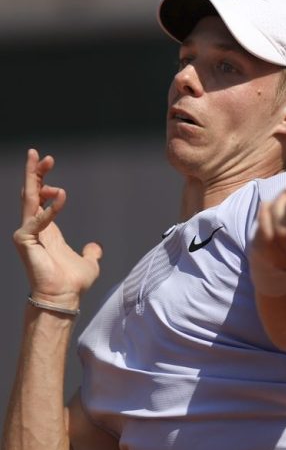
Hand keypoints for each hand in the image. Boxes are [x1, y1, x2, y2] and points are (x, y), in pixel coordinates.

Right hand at [13, 149, 101, 307]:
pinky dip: (49, 209)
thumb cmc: (72, 282)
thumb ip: (91, 253)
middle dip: (34, 172)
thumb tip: (95, 248)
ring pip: (28, 199)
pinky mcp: (25, 241)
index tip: (50, 164)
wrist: (65, 296)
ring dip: (35, 178)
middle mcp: (34, 228)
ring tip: (44, 160)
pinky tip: (62, 196)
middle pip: (30, 193)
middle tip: (39, 153)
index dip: (43, 180)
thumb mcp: (88, 262)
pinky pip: (36, 220)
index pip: (39, 198)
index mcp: (47, 229)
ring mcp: (28, 233)